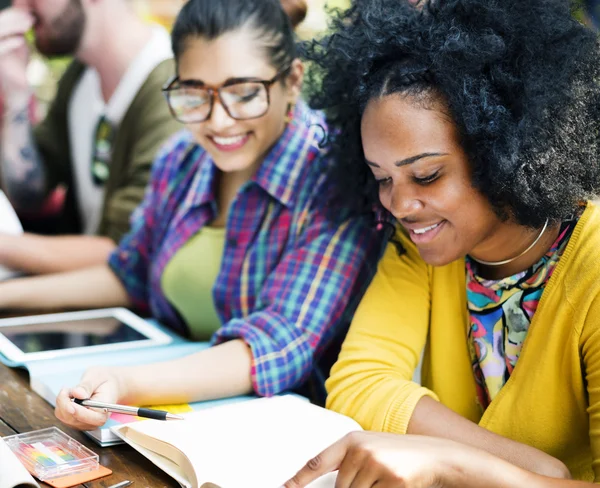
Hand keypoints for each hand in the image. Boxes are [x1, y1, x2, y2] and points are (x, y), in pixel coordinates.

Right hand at [0, 8, 32, 96]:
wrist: (17, 85)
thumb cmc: (18, 62)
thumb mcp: (19, 43)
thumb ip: (20, 31)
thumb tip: (28, 14)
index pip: (1, 20)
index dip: (12, 14)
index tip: (28, 12)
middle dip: (13, 18)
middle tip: (30, 17)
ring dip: (12, 27)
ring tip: (28, 25)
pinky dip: (9, 43)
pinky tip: (20, 40)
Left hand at [55, 366, 124, 430]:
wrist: (108, 385)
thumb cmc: (105, 381)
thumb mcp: (97, 377)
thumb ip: (87, 385)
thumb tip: (77, 394)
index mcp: (104, 410)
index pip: (91, 418)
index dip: (79, 412)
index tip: (70, 404)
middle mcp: (94, 421)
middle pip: (73, 418)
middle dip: (65, 403)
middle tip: (67, 388)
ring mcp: (84, 423)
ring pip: (64, 417)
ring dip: (62, 402)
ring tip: (71, 390)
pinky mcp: (75, 422)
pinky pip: (62, 415)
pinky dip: (61, 404)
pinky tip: (69, 396)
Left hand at [283, 431, 464, 487]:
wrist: (435, 455)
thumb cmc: (399, 454)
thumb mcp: (371, 449)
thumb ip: (349, 463)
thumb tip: (335, 484)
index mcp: (352, 439)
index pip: (318, 461)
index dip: (300, 478)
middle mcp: (361, 450)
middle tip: (375, 479)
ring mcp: (376, 464)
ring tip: (386, 480)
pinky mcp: (392, 480)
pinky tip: (395, 485)